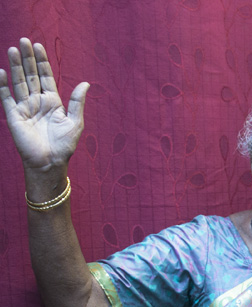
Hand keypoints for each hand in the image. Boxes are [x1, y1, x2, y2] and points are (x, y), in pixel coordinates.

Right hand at [0, 38, 88, 171]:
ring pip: (19, 82)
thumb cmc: (65, 145)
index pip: (46, 76)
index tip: (39, 46)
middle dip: (27, 58)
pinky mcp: (14, 116)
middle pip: (31, 75)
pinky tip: (1, 72)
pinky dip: (2, 85)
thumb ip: (77, 102)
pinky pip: (6, 98)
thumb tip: (85, 83)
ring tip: (12, 49)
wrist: (51, 162)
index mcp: (53, 102)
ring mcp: (25, 108)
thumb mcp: (75, 122)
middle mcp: (38, 102)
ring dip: (15, 66)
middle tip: (24, 40)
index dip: (42, 62)